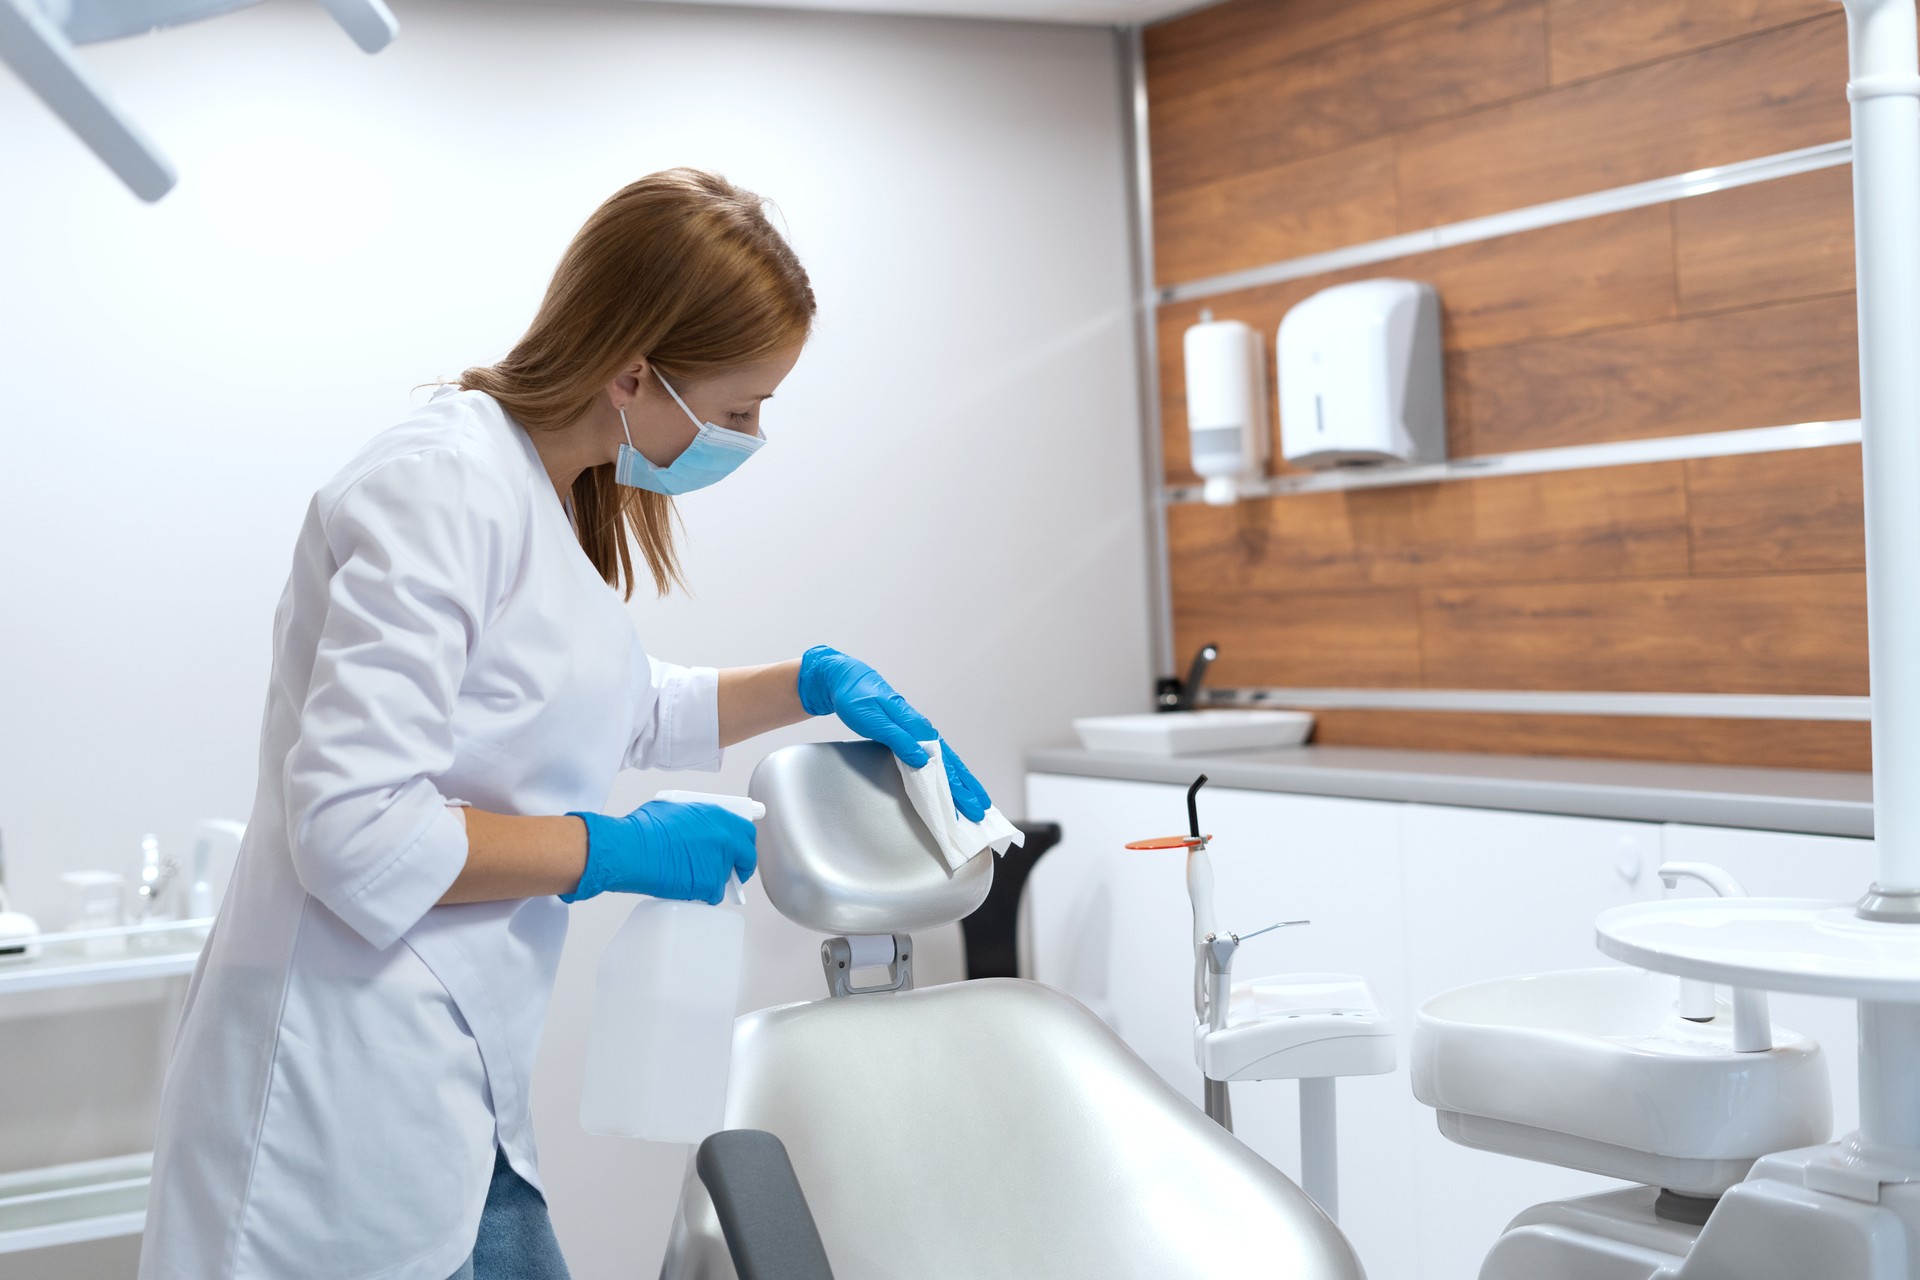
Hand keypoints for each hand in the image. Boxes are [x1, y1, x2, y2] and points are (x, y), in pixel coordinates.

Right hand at [561, 800, 756, 903]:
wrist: (630, 850)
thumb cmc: (643, 830)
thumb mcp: (674, 809)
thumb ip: (695, 819)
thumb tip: (695, 827)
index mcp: (716, 816)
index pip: (746, 831)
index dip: (742, 842)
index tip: (739, 849)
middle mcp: (724, 838)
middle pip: (747, 857)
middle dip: (740, 866)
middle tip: (731, 871)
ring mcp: (718, 863)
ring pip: (725, 878)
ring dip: (714, 880)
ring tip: (690, 876)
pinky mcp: (709, 885)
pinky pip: (712, 895)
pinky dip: (701, 895)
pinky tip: (684, 887)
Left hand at [796, 645, 991, 821]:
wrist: (849, 681)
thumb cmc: (858, 699)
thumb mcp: (875, 719)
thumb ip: (899, 740)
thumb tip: (921, 760)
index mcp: (917, 728)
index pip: (944, 763)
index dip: (958, 786)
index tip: (969, 804)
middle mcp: (923, 730)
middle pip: (951, 764)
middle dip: (967, 788)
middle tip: (980, 809)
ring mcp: (919, 733)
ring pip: (947, 760)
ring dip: (962, 781)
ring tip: (975, 797)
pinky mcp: (912, 735)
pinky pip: (936, 757)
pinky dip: (948, 771)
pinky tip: (953, 779)